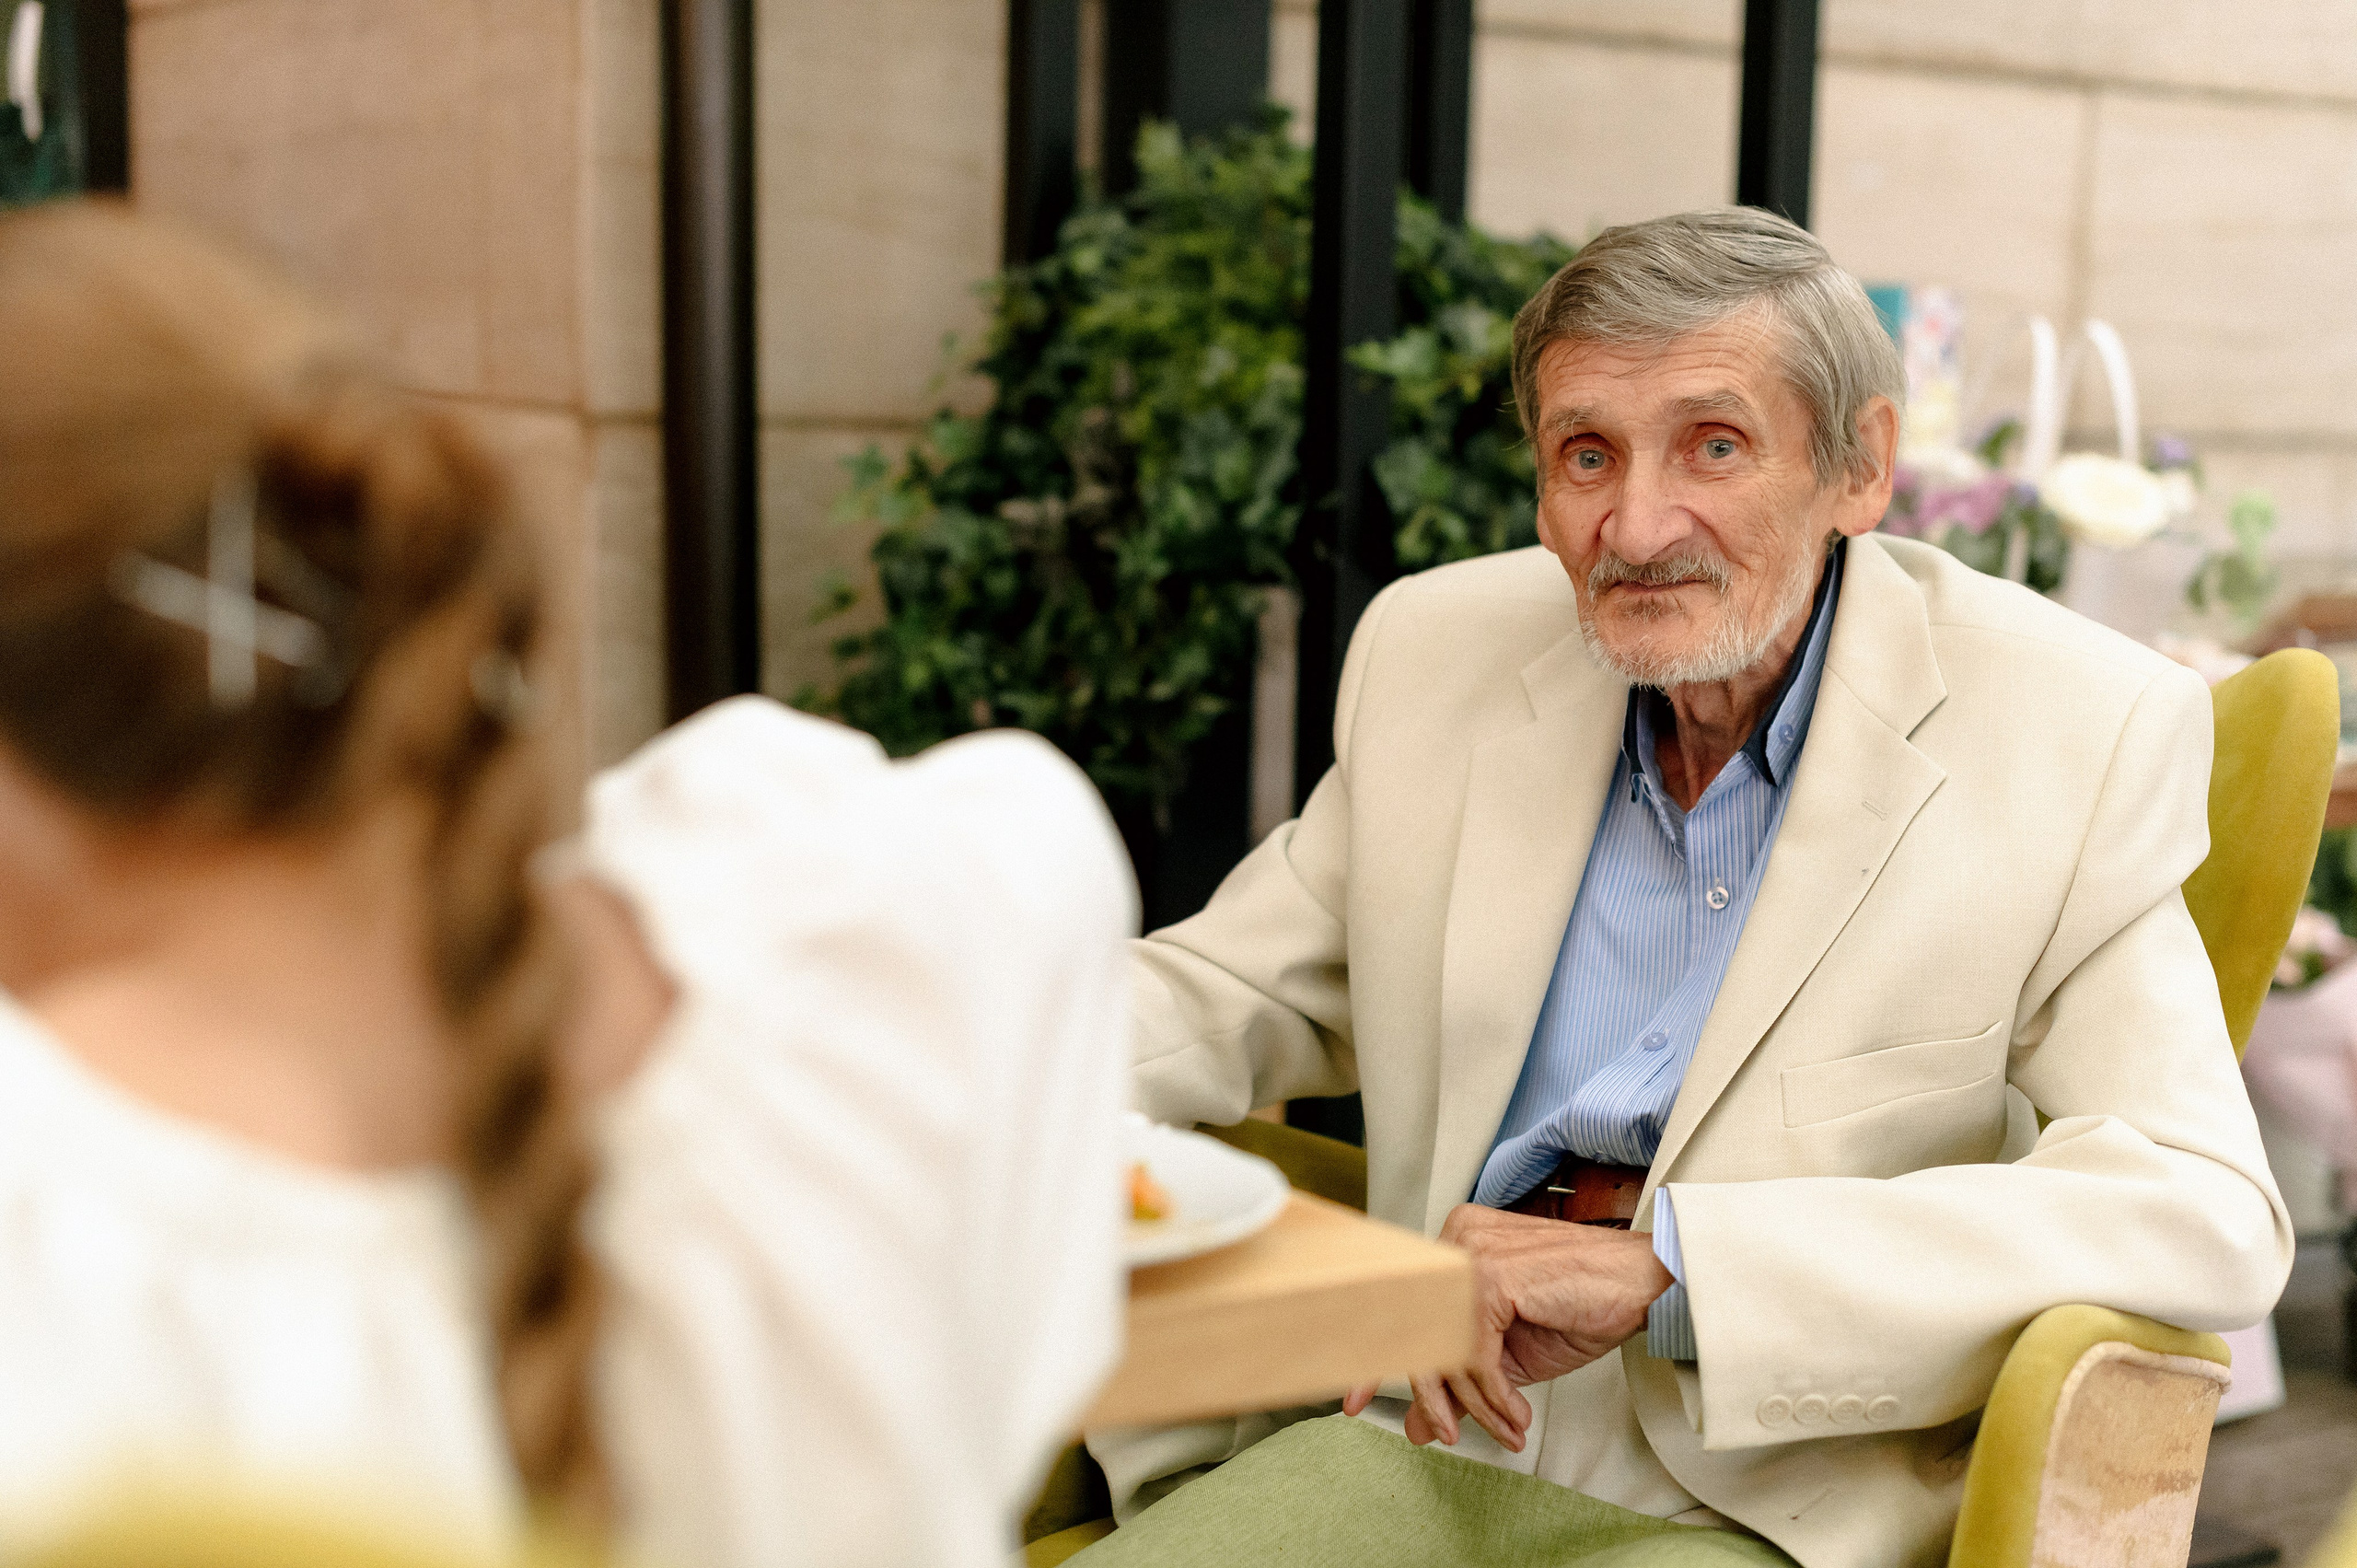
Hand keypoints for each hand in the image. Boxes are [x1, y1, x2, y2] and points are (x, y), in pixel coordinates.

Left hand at [1343, 1204, 1673, 1452]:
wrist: (1644, 1284)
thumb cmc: (1584, 1305)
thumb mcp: (1510, 1356)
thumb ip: (1462, 1381)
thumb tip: (1418, 1425)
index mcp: (1454, 1246)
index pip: (1402, 1306)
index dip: (1376, 1357)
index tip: (1354, 1400)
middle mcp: (1455, 1240)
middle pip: (1418, 1331)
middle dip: (1427, 1394)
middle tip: (1436, 1435)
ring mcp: (1471, 1255)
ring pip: (1445, 1350)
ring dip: (1476, 1405)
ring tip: (1506, 1428)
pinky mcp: (1493, 1277)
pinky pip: (1475, 1356)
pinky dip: (1495, 1396)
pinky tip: (1517, 1414)